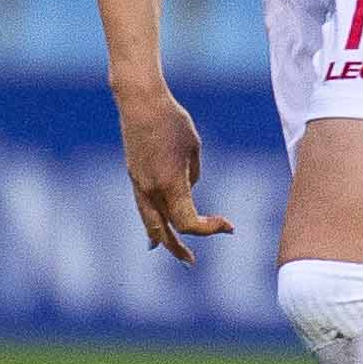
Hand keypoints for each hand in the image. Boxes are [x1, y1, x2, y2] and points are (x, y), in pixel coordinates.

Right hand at [117, 84, 231, 262]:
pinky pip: (142, 208)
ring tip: (170, 251)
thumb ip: (192, 175)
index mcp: (171, 184)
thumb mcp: (193, 148)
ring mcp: (139, 183)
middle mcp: (152, 189)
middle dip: (179, 248)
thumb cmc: (172, 120)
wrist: (140, 102)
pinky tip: (153, 230)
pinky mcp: (134, 175)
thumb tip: (188, 188)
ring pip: (149, 222)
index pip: (189, 222)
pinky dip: (150, 222)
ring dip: (161, 239)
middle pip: (165, 231)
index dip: (210, 229)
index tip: (228, 225)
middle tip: (192, 261)